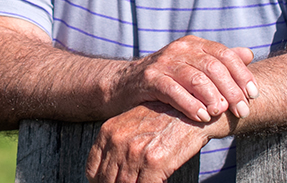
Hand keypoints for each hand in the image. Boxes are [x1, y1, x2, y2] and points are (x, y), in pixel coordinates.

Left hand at [86, 102, 217, 182]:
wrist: (193, 111)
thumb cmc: (164, 120)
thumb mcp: (132, 126)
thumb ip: (116, 146)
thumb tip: (105, 173)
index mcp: (108, 132)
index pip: (93, 171)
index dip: (100, 182)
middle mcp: (118, 141)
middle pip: (107, 181)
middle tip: (131, 182)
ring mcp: (136, 152)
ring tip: (142, 182)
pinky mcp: (155, 162)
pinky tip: (157, 182)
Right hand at [113, 35, 255, 123]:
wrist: (125, 84)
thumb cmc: (166, 79)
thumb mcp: (193, 66)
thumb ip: (220, 61)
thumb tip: (249, 54)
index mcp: (194, 45)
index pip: (224, 54)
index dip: (242, 74)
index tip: (254, 95)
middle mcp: (179, 50)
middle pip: (212, 67)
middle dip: (231, 90)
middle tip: (242, 111)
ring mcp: (163, 63)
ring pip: (194, 77)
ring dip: (212, 97)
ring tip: (221, 113)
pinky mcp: (149, 78)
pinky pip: (172, 90)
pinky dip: (189, 104)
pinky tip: (200, 117)